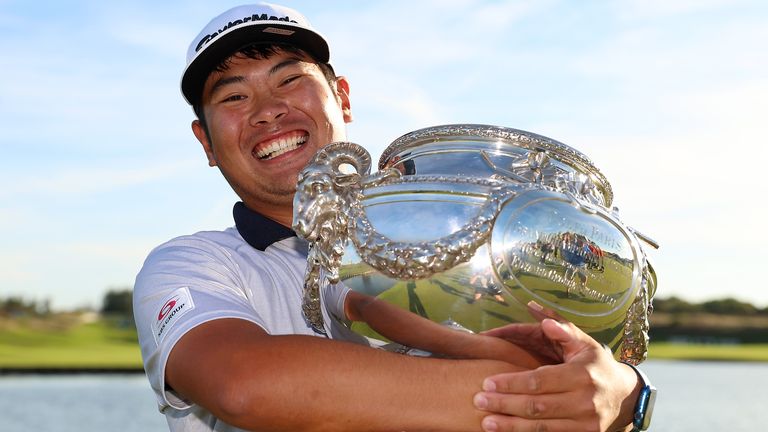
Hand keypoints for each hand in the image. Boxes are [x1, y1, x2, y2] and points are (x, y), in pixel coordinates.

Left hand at [474, 318, 639, 431]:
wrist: (626, 397)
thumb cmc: (597, 365)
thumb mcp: (584, 344)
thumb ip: (561, 329)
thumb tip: (535, 309)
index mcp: (582, 374)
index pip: (539, 381)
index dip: (511, 383)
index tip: (487, 382)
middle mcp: (585, 401)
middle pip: (537, 406)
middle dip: (505, 404)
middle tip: (479, 401)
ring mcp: (586, 424)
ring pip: (542, 428)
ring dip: (511, 426)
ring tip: (486, 422)